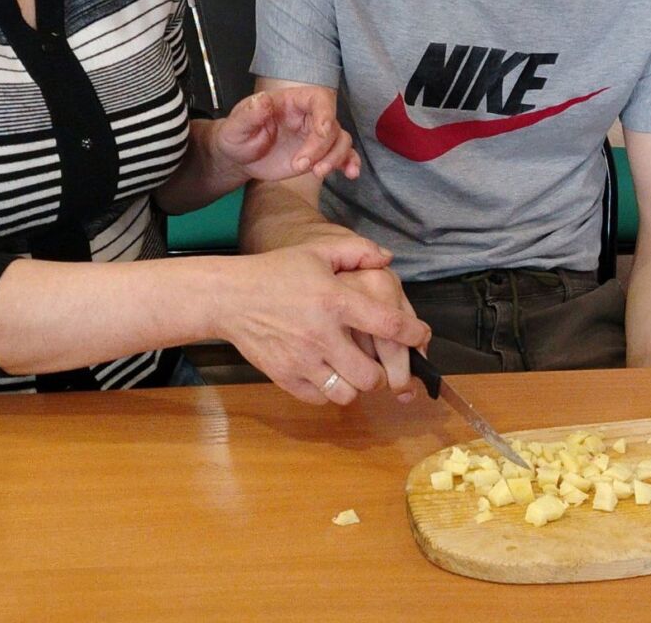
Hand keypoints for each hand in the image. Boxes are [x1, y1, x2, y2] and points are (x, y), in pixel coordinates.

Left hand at [214, 87, 359, 183]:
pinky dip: (349, 163)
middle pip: (332, 125)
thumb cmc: (237, 135)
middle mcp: (307, 117)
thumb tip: (262, 101)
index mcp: (291, 102)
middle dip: (322, 148)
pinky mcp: (318, 155)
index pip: (318, 99)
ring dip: (336, 158)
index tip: (320, 133)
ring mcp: (314, 136)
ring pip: (341, 141)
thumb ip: (249, 113)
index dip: (325, 114)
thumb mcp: (236, 125)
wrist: (239, 157)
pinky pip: (342, 155)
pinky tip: (350, 174)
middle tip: (300, 166)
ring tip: (317, 174)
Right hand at [216, 241, 429, 405]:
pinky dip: (327, 392)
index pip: (388, 324)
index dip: (413, 334)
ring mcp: (302, 360)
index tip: (419, 336)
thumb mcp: (316, 251)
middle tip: (375, 361)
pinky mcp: (285, 377)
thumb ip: (356, 250)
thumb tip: (387, 260)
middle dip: (382, 372)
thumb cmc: (275, 272)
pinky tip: (324, 373)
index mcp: (335, 301)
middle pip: (372, 376)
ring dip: (354, 385)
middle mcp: (322, 335)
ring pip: (347, 394)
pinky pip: (320, 400)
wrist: (230, 296)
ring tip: (349, 370)